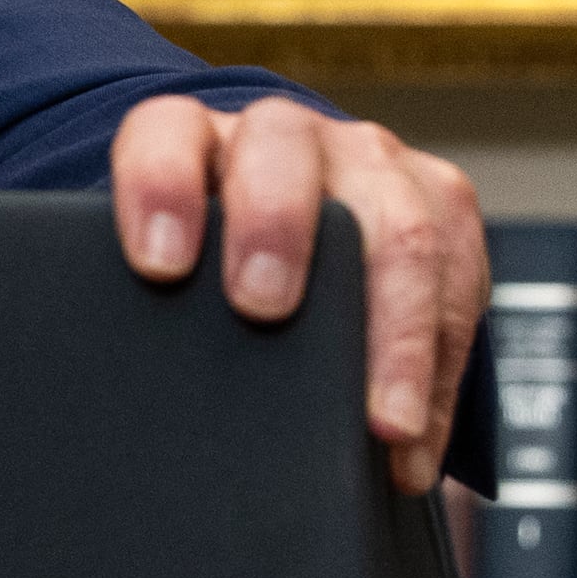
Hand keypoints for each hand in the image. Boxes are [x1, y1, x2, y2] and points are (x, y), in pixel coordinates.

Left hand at [109, 94, 488, 496]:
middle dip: (278, 229)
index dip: (159, 187)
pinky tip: (413, 444)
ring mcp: (371, 162)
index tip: (157, 264)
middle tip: (262, 310)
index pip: (166, 133)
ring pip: (397, 223)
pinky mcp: (440, 202)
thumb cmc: (203, 264)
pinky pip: (458, 277)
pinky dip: (440, 373)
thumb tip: (118, 402)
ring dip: (394, 333)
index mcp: (194, 138)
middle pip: (284, 154)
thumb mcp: (166, 266)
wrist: (282, 220)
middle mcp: (285, 136)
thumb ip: (143, 305)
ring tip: (381, 424)